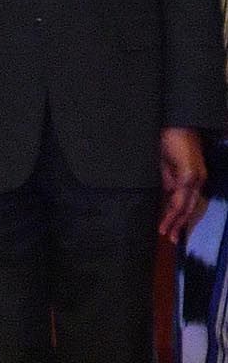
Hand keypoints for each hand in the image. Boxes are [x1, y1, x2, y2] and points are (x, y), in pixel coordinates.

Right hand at [158, 128, 207, 242]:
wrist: (175, 123)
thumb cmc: (168, 139)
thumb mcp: (165, 163)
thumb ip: (168, 179)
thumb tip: (168, 194)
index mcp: (192, 177)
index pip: (186, 202)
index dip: (178, 217)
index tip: (169, 231)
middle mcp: (197, 179)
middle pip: (188, 206)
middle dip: (178, 224)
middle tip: (170, 239)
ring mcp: (195, 177)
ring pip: (185, 204)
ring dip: (175, 220)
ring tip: (166, 233)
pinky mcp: (189, 173)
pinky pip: (180, 195)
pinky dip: (173, 209)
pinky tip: (166, 217)